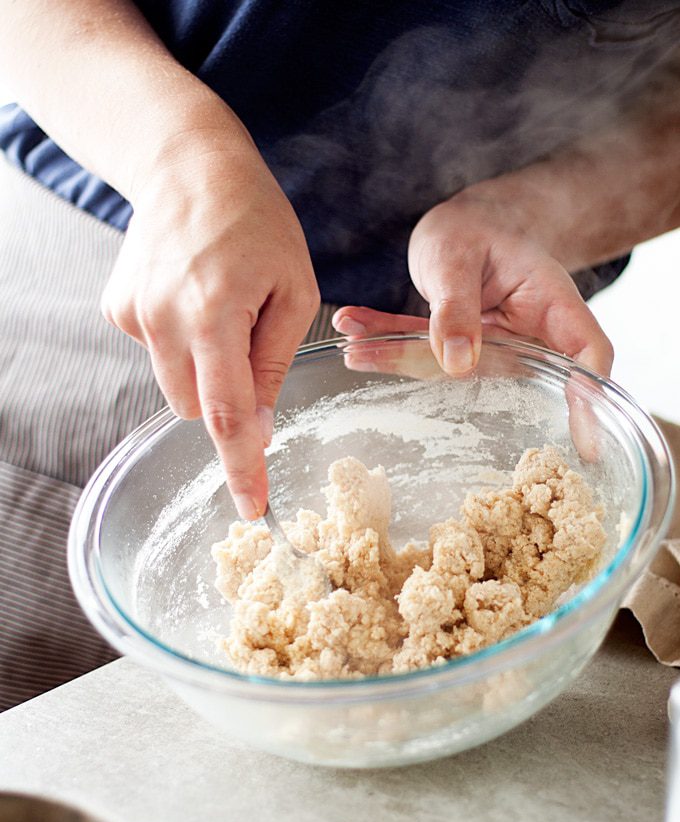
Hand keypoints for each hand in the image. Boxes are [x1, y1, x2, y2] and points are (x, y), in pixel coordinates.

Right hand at [101, 143, 319, 519]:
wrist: (188, 165)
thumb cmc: (257, 222)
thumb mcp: (294, 290)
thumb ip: (274, 363)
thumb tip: (256, 429)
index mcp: (216, 313)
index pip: (228, 413)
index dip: (240, 467)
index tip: (251, 508)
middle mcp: (163, 319)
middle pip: (197, 408)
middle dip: (228, 399)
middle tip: (250, 344)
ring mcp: (133, 315)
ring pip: (175, 386)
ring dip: (204, 370)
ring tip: (220, 309)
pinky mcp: (117, 310)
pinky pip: (157, 355)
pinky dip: (181, 344)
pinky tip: (192, 297)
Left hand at [333, 187, 613, 377]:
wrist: (467, 218)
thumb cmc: (477, 224)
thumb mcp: (463, 255)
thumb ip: (457, 307)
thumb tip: (457, 365)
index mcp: (550, 304)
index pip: (587, 355)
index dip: (587, 398)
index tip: (582, 444)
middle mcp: (523, 332)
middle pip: (504, 375)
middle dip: (442, 380)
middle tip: (383, 367)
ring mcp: (488, 343)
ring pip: (447, 366)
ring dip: (394, 357)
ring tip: (353, 350)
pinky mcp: (454, 343)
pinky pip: (420, 348)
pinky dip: (384, 340)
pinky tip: (351, 330)